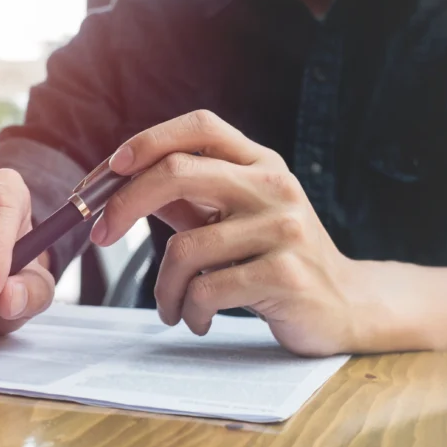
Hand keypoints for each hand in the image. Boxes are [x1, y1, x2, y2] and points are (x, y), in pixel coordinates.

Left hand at [91, 109, 370, 356]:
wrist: (346, 305)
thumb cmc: (276, 258)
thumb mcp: (234, 218)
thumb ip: (185, 197)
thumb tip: (117, 184)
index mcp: (260, 163)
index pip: (200, 126)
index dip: (148, 140)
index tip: (111, 169)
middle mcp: (273, 186)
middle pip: (178, 172)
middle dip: (124, 205)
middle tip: (100, 236)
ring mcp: (284, 229)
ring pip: (184, 248)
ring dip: (164, 287)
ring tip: (172, 305)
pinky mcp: (286, 275)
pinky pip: (207, 290)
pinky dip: (188, 310)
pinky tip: (197, 319)